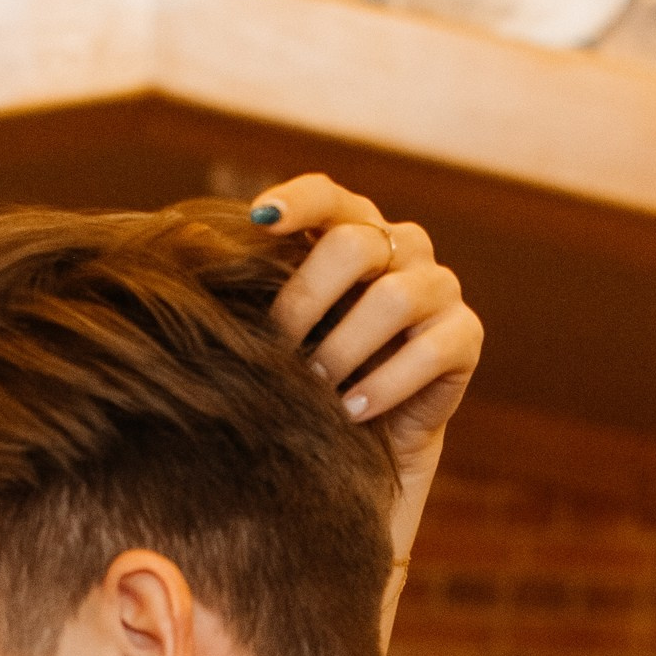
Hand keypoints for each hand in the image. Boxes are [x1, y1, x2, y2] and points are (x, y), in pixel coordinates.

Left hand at [255, 173, 483, 646]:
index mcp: (350, 231)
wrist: (353, 460)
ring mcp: (438, 290)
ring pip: (395, 296)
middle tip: (280, 353)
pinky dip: (389, 382)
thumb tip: (190, 259)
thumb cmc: (299, 391)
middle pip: (357, 243)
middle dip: (307, 301)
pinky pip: (436, 346)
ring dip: (346, 348)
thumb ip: (251, 297)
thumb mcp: (270, 340)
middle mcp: (401, 249)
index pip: (329, 195)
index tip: (257, 221)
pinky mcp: (465, 339)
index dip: (298, 202)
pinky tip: (355, 412)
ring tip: (317, 390)